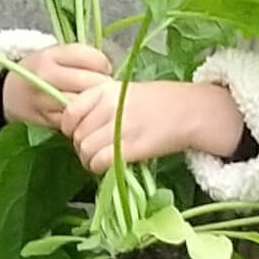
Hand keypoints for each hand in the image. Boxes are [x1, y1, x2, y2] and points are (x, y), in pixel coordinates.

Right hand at [3, 43, 113, 129]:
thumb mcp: (56, 56)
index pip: (90, 57)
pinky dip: (82, 120)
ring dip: (94, 106)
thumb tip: (109, 71)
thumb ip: (81, 58)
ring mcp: (42, 100)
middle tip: (105, 90)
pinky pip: (72, 121)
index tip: (104, 70)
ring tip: (96, 104)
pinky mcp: (44, 120)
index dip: (103, 65)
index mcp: (50, 55)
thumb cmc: (42, 72)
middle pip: (88, 82)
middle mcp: (44, 76)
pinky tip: (83, 116)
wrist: (11, 94)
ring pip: (81, 104)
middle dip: (103, 87)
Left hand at [60, 80, 244, 173]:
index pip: (69, 113)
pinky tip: (109, 166)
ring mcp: (118, 127)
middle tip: (95, 150)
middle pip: (76, 135)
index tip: (80, 133)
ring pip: (85, 151)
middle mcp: (108, 106)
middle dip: (81, 147)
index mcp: (104, 90)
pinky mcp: (129, 147)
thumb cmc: (158, 102)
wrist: (189, 111)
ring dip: (89, 160)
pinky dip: (99, 168)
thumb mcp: (123, 92)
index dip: (70, 128)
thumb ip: (98, 104)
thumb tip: (76, 126)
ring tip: (102, 159)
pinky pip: (99, 163)